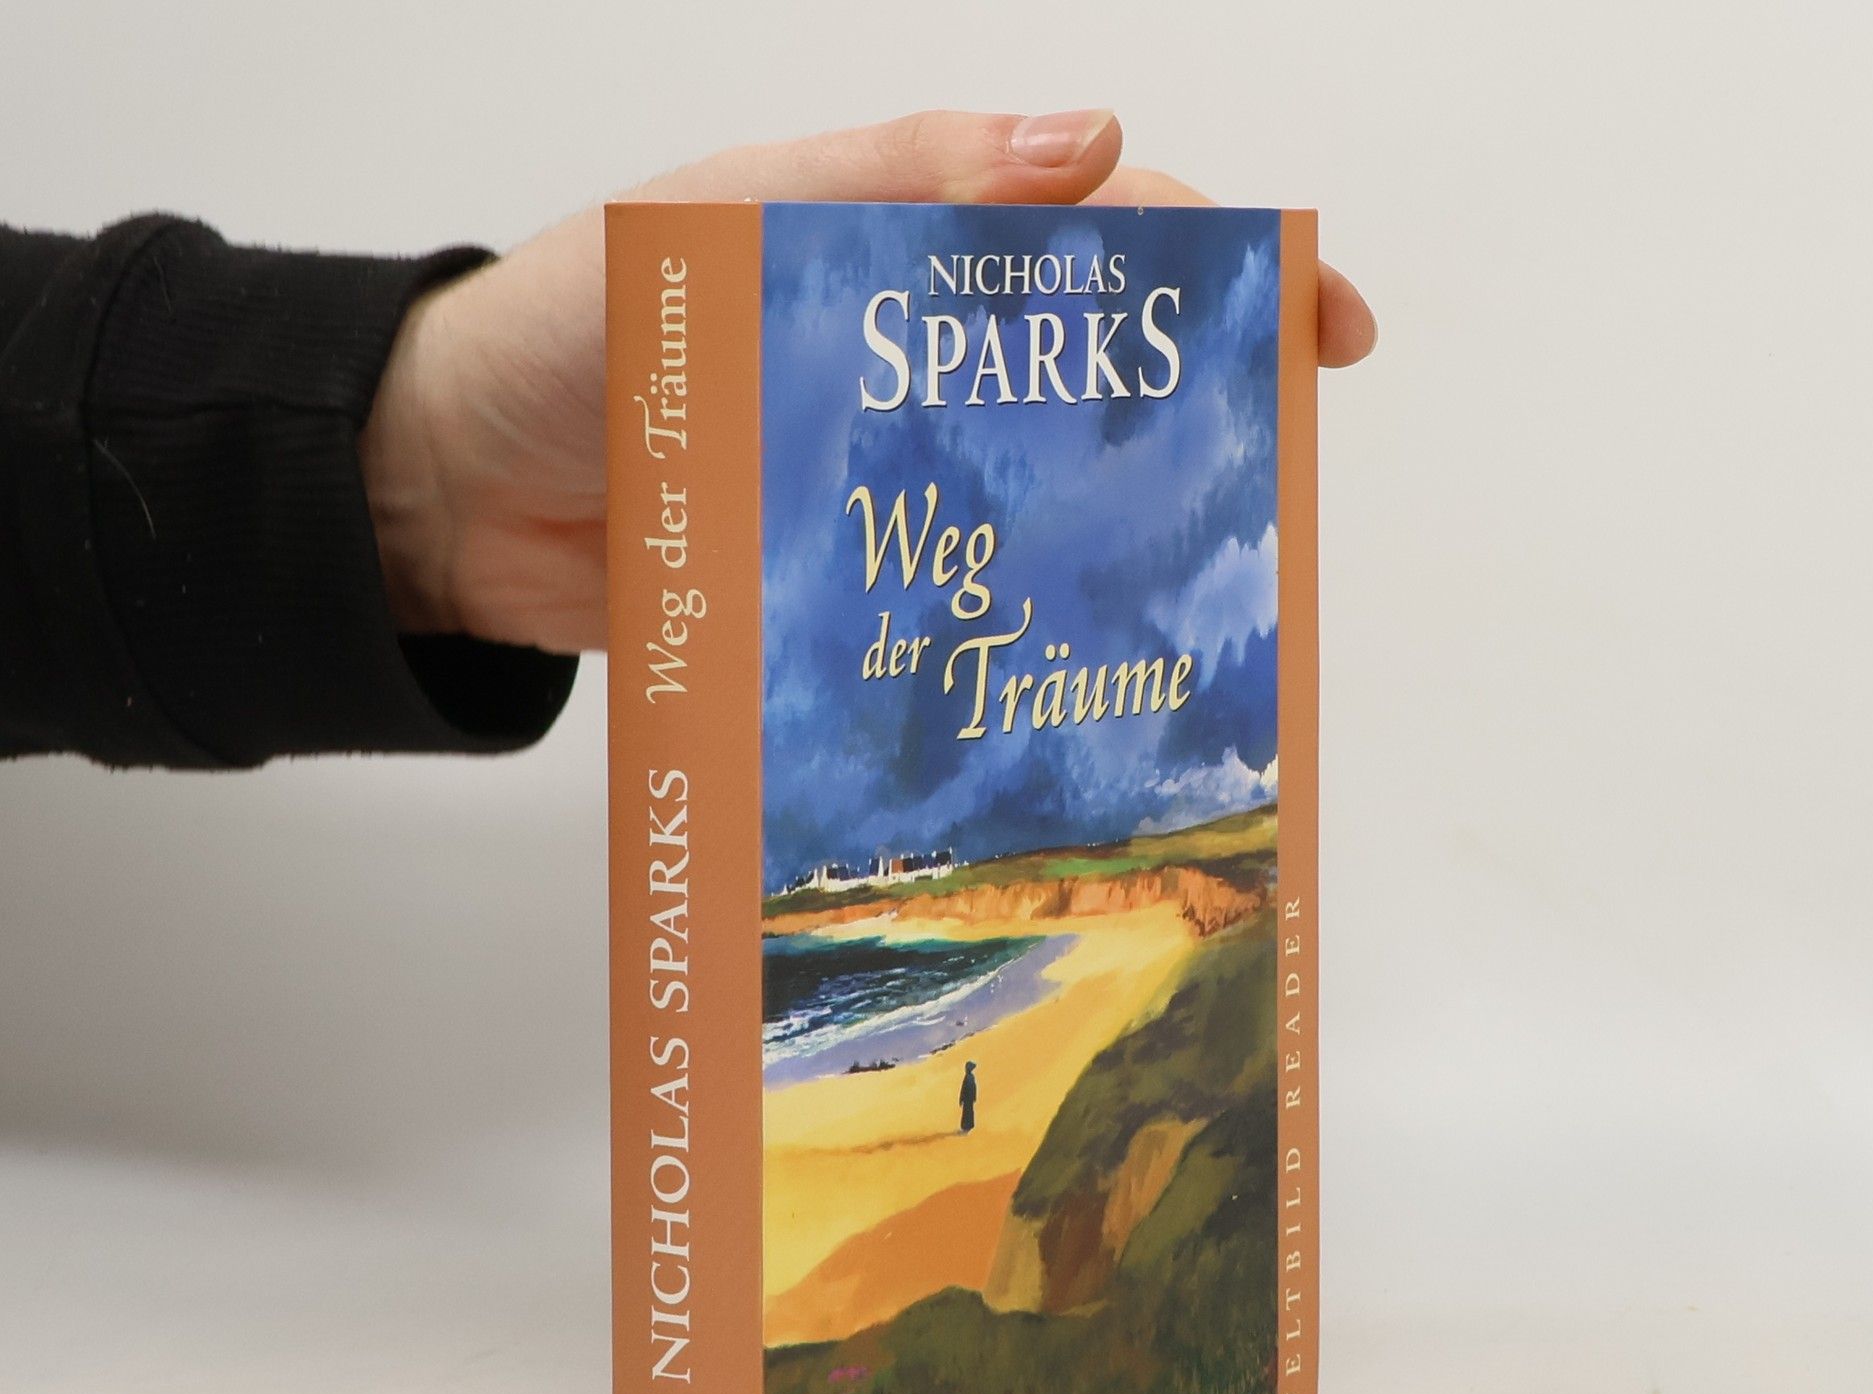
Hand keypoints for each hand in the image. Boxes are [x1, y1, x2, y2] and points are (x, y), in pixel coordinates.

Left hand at [360, 109, 1376, 653]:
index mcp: (896, 251)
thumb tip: (1090, 146)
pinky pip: (951, 597)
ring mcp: (883, 483)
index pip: (1092, 232)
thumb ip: (886, 183)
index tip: (1317, 323)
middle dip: (1201, 406)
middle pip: (1085, 374)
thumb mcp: (718, 221)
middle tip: (1284, 469)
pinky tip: (1075, 660)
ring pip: (1034, 494)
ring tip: (1211, 579)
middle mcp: (908, 366)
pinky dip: (1017, 621)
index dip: (1220, 266)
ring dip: (1122, 530)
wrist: (447, 496)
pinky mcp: (844, 588)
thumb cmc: (563, 332)